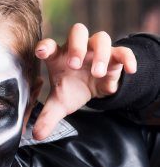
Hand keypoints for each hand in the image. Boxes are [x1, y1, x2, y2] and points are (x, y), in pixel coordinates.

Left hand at [32, 23, 136, 139]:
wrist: (93, 89)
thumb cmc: (71, 89)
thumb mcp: (59, 104)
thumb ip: (47, 117)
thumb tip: (37, 135)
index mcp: (58, 57)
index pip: (49, 45)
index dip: (44, 46)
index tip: (41, 52)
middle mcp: (77, 49)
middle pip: (78, 31)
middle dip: (76, 46)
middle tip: (74, 64)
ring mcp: (96, 51)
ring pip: (101, 38)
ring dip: (99, 54)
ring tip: (96, 73)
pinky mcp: (114, 58)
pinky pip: (123, 51)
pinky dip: (128, 57)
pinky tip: (130, 70)